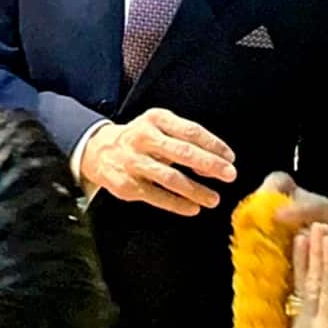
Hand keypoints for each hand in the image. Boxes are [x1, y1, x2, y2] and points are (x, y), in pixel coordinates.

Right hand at [79, 109, 236, 216]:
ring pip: (170, 178)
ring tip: (214, 199)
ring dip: (196, 190)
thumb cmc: (140, 139)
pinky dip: (177, 203)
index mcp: (156, 120)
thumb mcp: (159, 128)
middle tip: (229, 175)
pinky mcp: (127, 184)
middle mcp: (143, 138)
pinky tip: (192, 208)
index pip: (191, 131)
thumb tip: (215, 162)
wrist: (98, 150)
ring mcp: (134, 162)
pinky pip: (156, 196)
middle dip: (209, 165)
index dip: (213, 145)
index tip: (230, 157)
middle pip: (182, 152)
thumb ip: (185, 141)